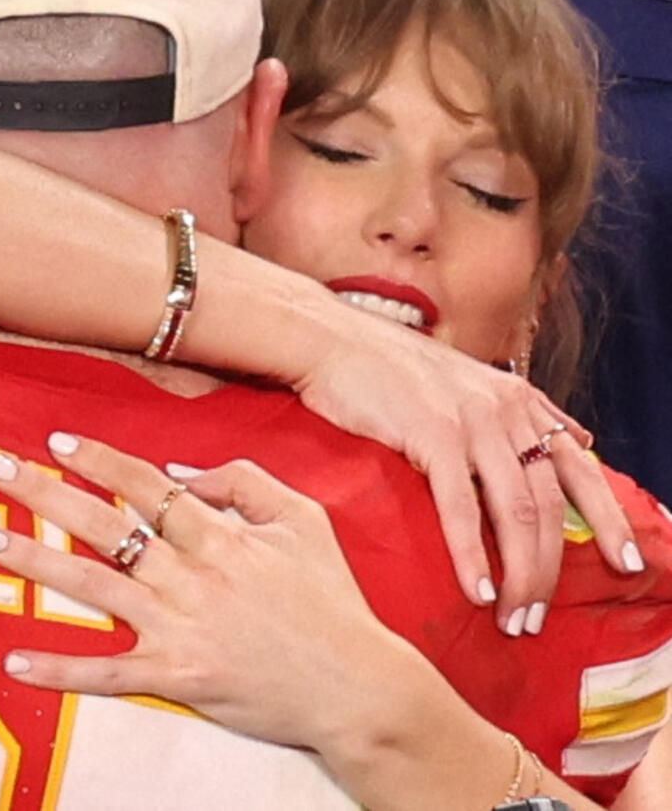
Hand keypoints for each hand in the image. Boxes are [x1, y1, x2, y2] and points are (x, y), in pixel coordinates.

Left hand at [0, 433, 407, 757]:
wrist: (357, 685)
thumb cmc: (332, 600)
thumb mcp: (304, 519)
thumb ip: (247, 483)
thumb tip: (184, 472)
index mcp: (219, 534)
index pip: (146, 485)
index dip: (98, 460)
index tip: (55, 442)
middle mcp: (191, 574)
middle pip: (103, 525)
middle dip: (44, 494)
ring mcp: (180, 626)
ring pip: (92, 586)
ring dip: (33, 561)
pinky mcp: (177, 676)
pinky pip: (107, 673)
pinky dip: (59, 667)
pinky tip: (13, 658)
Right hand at [293, 308, 642, 632]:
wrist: (333, 340)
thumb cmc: (390, 368)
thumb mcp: (470, 381)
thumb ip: (520, 412)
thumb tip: (574, 439)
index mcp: (517, 400)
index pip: (581, 466)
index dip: (609, 519)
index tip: (628, 565)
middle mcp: (505, 409)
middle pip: (549, 504)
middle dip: (551, 570)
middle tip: (539, 619)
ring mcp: (471, 421)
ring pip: (516, 512)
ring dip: (521, 575)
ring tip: (515, 619)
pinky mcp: (432, 433)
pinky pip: (462, 507)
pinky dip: (474, 555)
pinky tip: (479, 591)